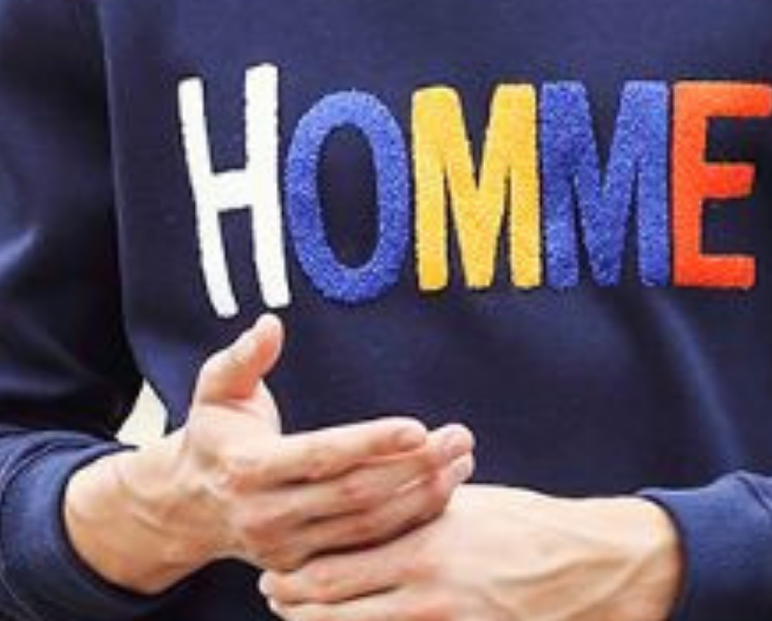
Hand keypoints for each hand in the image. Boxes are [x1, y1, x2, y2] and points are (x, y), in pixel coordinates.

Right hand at [64, 314, 474, 594]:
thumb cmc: (215, 433)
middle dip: (413, 467)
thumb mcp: (216, 389)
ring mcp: (288, 549)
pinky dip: (409, 522)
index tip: (418, 427)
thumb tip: (270, 323)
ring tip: (460, 459)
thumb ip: (245, 357)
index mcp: (249, 468)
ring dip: (421, 495)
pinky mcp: (307, 567)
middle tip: (459, 437)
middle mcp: (267, 515)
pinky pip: (368, 548)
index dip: (370, 443)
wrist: (189, 508)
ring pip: (368, 527)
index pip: (321, 455)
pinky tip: (443, 491)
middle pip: (355, 494)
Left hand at [258, 483, 683, 620]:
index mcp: (423, 546)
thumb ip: (411, 515)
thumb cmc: (523, 524)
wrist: (589, 566)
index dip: (293, 578)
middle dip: (294, 608)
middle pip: (332, 612)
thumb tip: (360, 517)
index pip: (332, 570)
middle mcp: (425, 593)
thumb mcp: (464, 507)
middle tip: (273, 596)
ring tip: (302, 617)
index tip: (274, 573)